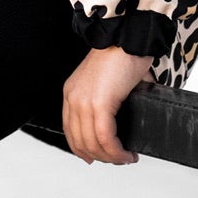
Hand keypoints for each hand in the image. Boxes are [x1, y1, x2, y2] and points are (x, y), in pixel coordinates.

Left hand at [61, 44, 150, 164]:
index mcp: (72, 93)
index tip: (97, 158)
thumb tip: (122, 127)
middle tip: (119, 160)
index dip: (83, 149)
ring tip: (126, 158)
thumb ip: (107, 104)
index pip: (70, 131)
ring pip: (93, 144)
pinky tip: (127, 153)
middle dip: (101, 157)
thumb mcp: (106, 84)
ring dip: (111, 157)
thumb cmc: (122, 56)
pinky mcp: (99, 103)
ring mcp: (84, 101)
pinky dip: (117, 151)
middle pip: (80, 142)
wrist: (127, 38)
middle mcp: (73, 98)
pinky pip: (105, 138)